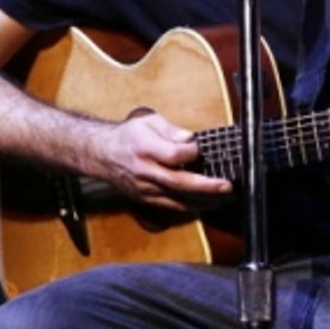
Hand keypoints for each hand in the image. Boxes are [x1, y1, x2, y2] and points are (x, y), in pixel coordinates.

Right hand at [88, 111, 228, 211]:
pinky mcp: (146, 200)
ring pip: (176, 200)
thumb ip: (170, 129)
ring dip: (203, 201)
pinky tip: (207, 204)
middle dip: (206, 187)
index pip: (173, 155)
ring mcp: (144, 189)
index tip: (201, 148)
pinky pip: (171, 207)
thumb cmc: (129, 136)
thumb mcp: (148, 121)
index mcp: (144, 148)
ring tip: (224, 198)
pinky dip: (191, 207)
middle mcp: (144, 171)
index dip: (191, 153)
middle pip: (178, 183)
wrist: (102, 155)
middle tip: (227, 186)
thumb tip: (189, 139)